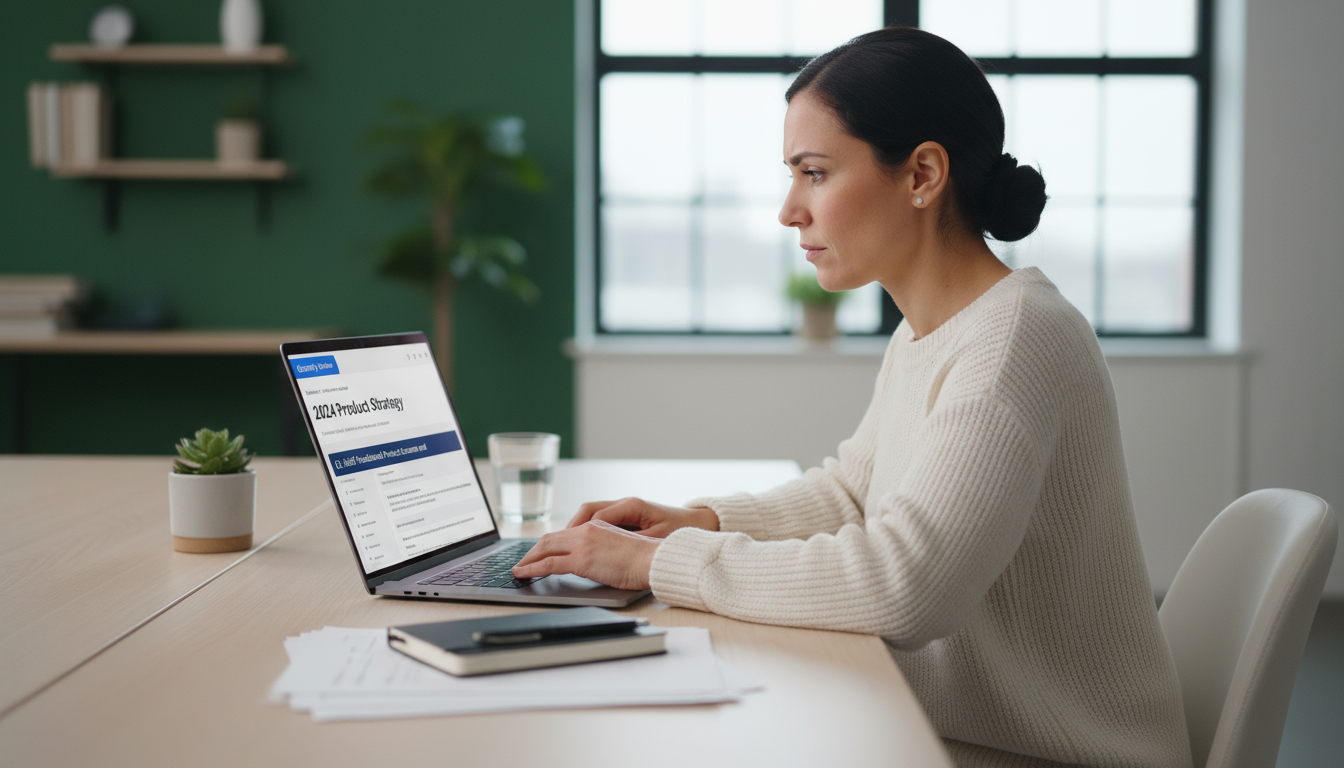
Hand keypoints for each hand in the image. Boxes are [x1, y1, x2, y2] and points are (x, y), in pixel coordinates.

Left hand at [512, 520, 659, 590]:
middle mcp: (586, 530)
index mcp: (597, 526)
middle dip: (534, 551)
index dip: (549, 543)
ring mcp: (583, 544)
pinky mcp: (582, 560)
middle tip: (524, 562)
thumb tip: (593, 563)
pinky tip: (523, 574)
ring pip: (545, 548)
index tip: (540, 552)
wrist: (655, 559)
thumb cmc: (645, 558)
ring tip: (519, 569)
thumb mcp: (621, 547)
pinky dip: (532, 568)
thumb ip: (603, 550)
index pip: (565, 533)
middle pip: (550, 538)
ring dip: (529, 559)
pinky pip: (549, 564)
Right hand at [566, 497, 718, 538]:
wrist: (699, 523)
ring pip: (590, 513)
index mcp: (631, 506)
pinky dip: (585, 529)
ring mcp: (624, 508)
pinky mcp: (626, 515)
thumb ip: (632, 544)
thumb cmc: (680, 532)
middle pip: (587, 510)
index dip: (578, 531)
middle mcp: (624, 503)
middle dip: (569, 528)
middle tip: (551, 547)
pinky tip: (579, 544)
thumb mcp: (657, 541)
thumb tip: (608, 551)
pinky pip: (598, 519)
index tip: (565, 545)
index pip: (596, 515)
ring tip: (561, 546)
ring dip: (575, 528)